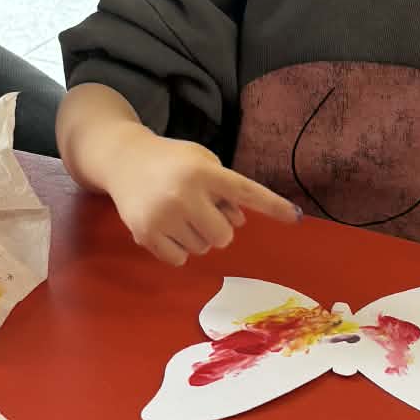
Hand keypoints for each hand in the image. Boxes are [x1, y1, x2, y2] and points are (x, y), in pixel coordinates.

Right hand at [107, 129, 300, 265]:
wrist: (123, 160)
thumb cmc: (172, 162)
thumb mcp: (202, 161)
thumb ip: (225, 189)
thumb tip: (239, 221)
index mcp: (204, 172)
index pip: (246, 192)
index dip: (273, 205)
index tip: (295, 217)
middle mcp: (185, 193)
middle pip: (224, 235)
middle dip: (218, 228)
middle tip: (201, 212)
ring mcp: (164, 215)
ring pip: (201, 248)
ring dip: (196, 237)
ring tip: (178, 215)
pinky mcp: (146, 233)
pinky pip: (180, 259)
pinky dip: (178, 249)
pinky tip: (166, 228)